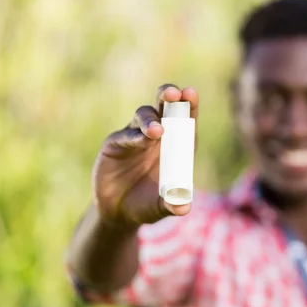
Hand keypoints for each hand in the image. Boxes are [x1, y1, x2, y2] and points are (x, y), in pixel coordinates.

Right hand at [92, 84, 198, 225]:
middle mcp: (157, 135)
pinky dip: (135, 136)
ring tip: (158, 131)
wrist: (117, 213)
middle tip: (174, 94)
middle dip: (169, 97)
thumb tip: (183, 207)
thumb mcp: (161, 207)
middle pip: (164, 107)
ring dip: (151, 120)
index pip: (185, 120)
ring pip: (143, 117)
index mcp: (176, 144)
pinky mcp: (115, 144)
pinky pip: (126, 135)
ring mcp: (135, 137)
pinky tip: (143, 140)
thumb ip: (173, 204)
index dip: (189, 106)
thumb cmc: (146, 204)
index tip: (191, 94)